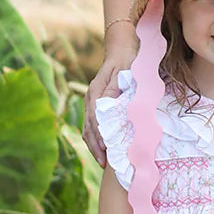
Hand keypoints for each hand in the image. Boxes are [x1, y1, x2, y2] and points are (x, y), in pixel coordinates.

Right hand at [81, 34, 137, 163]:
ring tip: (102, 162)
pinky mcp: (95, 106)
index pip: (94, 117)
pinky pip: (90, 126)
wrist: (121, 50)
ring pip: (87, 128)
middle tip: (104, 163)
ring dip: (94, 146)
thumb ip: (115, 89)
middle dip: (95, 146)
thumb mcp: (123, 72)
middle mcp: (90, 98)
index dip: (99, 134)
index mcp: (96, 91)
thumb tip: (110, 105)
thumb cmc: (126, 61)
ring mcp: (91, 102)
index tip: (105, 147)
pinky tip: (101, 150)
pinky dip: (94, 139)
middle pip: (88, 126)